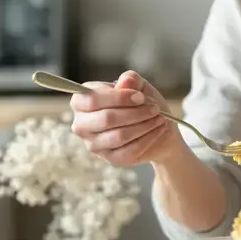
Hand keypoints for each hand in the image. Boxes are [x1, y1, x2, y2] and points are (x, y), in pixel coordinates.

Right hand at [69, 71, 187, 167]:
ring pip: (119, 136)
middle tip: (154, 108)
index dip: (118, 97)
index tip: (140, 96)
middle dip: (135, 112)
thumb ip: (131, 80)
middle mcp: (82, 125)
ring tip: (158, 117)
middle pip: (105, 119)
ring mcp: (94, 145)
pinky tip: (158, 129)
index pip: (92, 99)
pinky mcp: (110, 159)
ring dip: (143, 125)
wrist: (155, 126)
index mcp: (81, 102)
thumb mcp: (138, 86)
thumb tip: (126, 80)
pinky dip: (148, 138)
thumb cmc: (140, 103)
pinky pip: (129, 151)